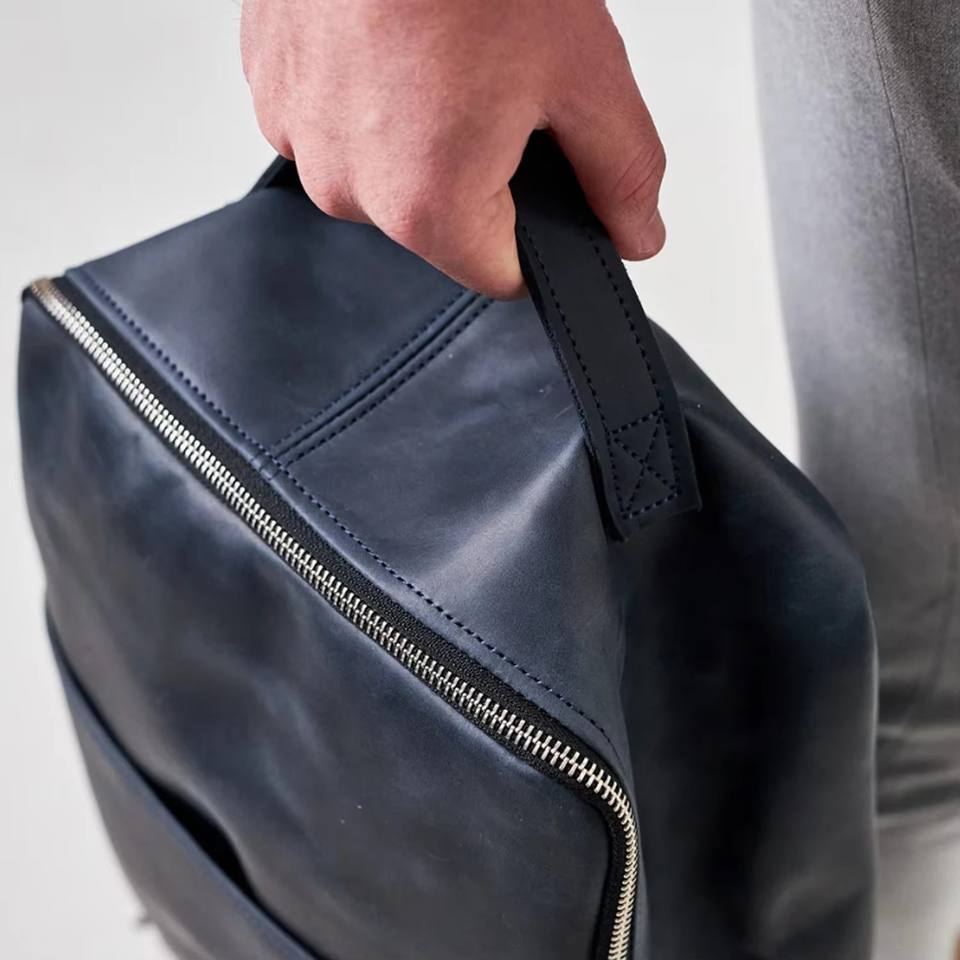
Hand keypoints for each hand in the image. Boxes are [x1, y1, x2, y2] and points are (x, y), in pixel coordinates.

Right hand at [241, 0, 665, 298]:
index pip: (499, 277)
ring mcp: (299, 137)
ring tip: (441, 55)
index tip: (545, 188)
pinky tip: (394, 43)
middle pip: (441, 227)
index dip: (537, 240)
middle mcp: (349, 188)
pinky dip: (371, 98)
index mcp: (427, 204)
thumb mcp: (584, 71)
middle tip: (497, 88)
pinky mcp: (271, 89)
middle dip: (479, 176)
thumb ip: (620, 172)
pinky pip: (336, 127)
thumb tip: (633, 233)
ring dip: (419, 135)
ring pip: (386, 178)